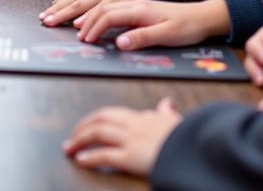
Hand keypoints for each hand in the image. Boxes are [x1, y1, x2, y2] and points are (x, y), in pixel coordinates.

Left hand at [64, 98, 180, 175]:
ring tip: (69, 149)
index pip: (111, 113)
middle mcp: (133, 125)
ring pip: (97, 133)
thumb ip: (166, 113)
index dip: (95, 119)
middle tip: (71, 138)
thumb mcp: (175, 122)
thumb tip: (166, 103)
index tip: (86, 126)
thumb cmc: (185, 137)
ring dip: (80, 140)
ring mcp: (130, 140)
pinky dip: (90, 157)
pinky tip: (81, 160)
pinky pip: (104, 155)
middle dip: (82, 127)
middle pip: (100, 119)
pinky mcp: (130, 157)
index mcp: (141, 117)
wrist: (193, 148)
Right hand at [74, 0, 230, 49]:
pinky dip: (89, 6)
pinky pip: (105, 3)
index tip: (82, 40)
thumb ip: (142, 38)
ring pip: (99, 2)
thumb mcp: (167, 35)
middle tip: (55, 22)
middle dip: (75, 15)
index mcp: (139, 10)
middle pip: (98, 7)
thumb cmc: (186, 27)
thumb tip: (119, 43)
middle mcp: (133, 4)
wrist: (202, 16)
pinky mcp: (136, 6)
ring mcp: (133, 3)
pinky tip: (82, 11)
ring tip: (59, 13)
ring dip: (78, 9)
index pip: (108, 15)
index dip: (92, 27)